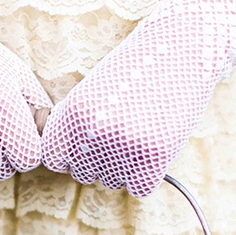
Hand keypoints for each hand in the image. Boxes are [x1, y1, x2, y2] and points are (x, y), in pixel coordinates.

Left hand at [41, 0, 235, 196]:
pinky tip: (154, 148)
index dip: (70, 155)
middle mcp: (93, 131)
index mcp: (73, 113)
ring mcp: (124, 145)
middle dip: (99, 161)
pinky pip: (140, 188)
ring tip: (140, 133)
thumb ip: (71, 125)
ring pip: (112, 181)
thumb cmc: (134, 69)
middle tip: (122, 134)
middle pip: (83, 174)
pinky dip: (148, 176)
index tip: (86, 144)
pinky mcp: (155, 155)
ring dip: (125, 167)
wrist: (181, 46)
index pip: (54, 160)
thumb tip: (57, 162)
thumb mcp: (91, 90)